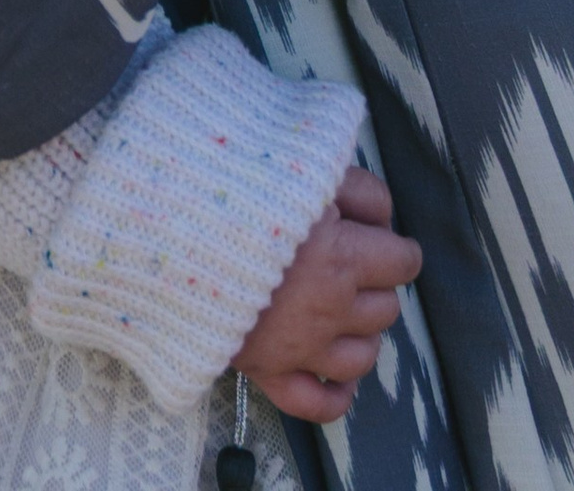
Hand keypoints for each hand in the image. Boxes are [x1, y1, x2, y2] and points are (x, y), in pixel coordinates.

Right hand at [234, 168, 422, 424]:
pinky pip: (321, 404)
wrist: (169, 230)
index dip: (395, 245)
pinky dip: (337, 394)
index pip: (403, 263)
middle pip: (385, 308)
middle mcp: (331, 310)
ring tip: (342, 308)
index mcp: (343, 258)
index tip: (376, 236)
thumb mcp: (306, 167)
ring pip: (364, 356)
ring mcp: (302, 349)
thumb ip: (358, 189)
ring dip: (361, 332)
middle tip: (348, 260)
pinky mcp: (269, 373)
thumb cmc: (238, 191)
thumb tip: (384, 217)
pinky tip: (335, 374)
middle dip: (375, 283)